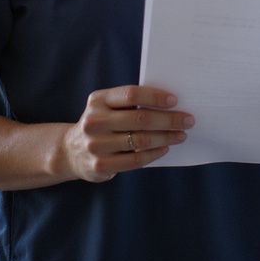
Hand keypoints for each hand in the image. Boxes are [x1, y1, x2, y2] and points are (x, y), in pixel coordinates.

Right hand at [61, 85, 194, 182]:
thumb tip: (171, 103)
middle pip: (140, 119)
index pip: (131, 94)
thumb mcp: (108, 106)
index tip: (175, 101)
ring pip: (140, 141)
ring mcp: (95, 145)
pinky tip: (165, 148)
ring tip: (181, 135)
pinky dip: (154, 154)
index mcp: (98, 100)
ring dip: (166, 137)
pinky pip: (135, 160)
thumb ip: (130, 102)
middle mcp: (94, 121)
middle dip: (169, 120)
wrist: (70, 151)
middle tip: (188, 120)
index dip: (155, 97)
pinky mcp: (100, 165)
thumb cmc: (103, 122)